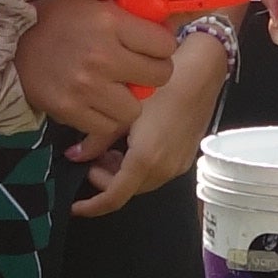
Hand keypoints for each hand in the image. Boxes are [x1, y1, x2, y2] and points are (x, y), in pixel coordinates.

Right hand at [21, 0, 172, 154]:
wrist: (9, 46)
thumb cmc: (55, 20)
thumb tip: (159, 9)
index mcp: (110, 22)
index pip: (165, 44)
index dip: (162, 47)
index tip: (152, 48)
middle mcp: (102, 56)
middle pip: (159, 76)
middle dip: (153, 73)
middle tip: (139, 71)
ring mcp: (87, 87)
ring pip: (135, 109)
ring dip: (128, 101)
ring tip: (116, 90)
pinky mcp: (71, 111)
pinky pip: (107, 127)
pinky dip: (106, 119)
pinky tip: (97, 105)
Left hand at [77, 26, 223, 213]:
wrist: (203, 71)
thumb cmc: (164, 84)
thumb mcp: (123, 110)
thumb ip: (95, 139)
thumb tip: (75, 155)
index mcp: (146, 160)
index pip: (114, 197)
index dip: (92, 206)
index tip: (74, 205)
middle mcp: (164, 169)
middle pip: (128, 191)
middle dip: (105, 182)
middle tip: (91, 159)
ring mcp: (178, 165)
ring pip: (142, 183)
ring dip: (122, 174)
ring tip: (109, 148)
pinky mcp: (186, 157)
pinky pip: (156, 172)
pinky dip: (138, 167)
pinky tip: (131, 143)